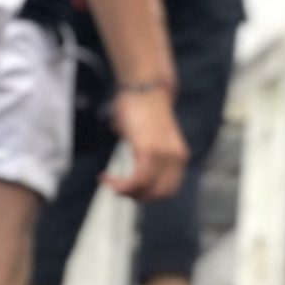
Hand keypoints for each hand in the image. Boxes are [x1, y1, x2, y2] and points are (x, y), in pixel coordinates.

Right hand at [104, 87, 188, 201]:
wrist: (146, 87)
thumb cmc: (145, 110)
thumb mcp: (151, 138)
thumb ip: (148, 157)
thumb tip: (135, 174)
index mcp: (179, 158)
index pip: (168, 190)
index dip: (148, 195)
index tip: (130, 189)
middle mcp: (176, 159)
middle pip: (158, 195)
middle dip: (136, 196)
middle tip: (118, 188)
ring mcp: (164, 156)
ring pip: (145, 191)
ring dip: (124, 192)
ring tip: (109, 181)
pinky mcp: (148, 151)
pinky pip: (135, 181)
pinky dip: (119, 185)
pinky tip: (106, 177)